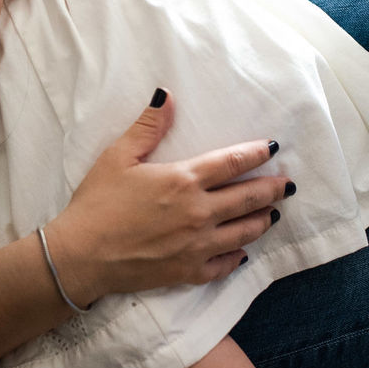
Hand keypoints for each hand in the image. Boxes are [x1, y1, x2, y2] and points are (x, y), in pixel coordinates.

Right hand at [43, 90, 292, 305]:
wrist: (81, 255)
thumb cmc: (96, 203)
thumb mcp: (118, 156)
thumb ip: (148, 127)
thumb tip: (167, 96)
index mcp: (183, 180)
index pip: (231, 162)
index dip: (256, 153)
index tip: (274, 148)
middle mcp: (199, 212)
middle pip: (248, 197)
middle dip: (271, 189)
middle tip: (287, 184)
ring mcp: (198, 245)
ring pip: (244, 231)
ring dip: (262, 220)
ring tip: (272, 214)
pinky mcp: (189, 271)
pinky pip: (225, 264)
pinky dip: (238, 256)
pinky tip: (242, 252)